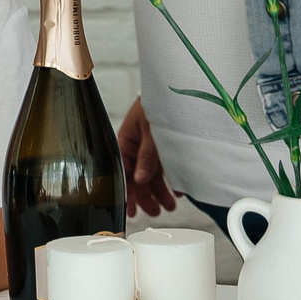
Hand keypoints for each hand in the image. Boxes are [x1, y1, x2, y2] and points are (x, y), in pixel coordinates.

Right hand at [117, 98, 177, 217]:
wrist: (177, 87)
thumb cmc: (159, 102)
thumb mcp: (151, 130)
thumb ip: (147, 156)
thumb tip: (140, 179)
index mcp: (126, 140)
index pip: (123, 171)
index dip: (127, 191)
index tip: (131, 209)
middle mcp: (138, 146)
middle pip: (138, 177)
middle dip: (146, 196)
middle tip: (154, 212)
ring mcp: (152, 147)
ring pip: (153, 175)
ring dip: (160, 192)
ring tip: (169, 206)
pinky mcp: (165, 147)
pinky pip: (166, 168)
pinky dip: (171, 180)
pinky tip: (177, 191)